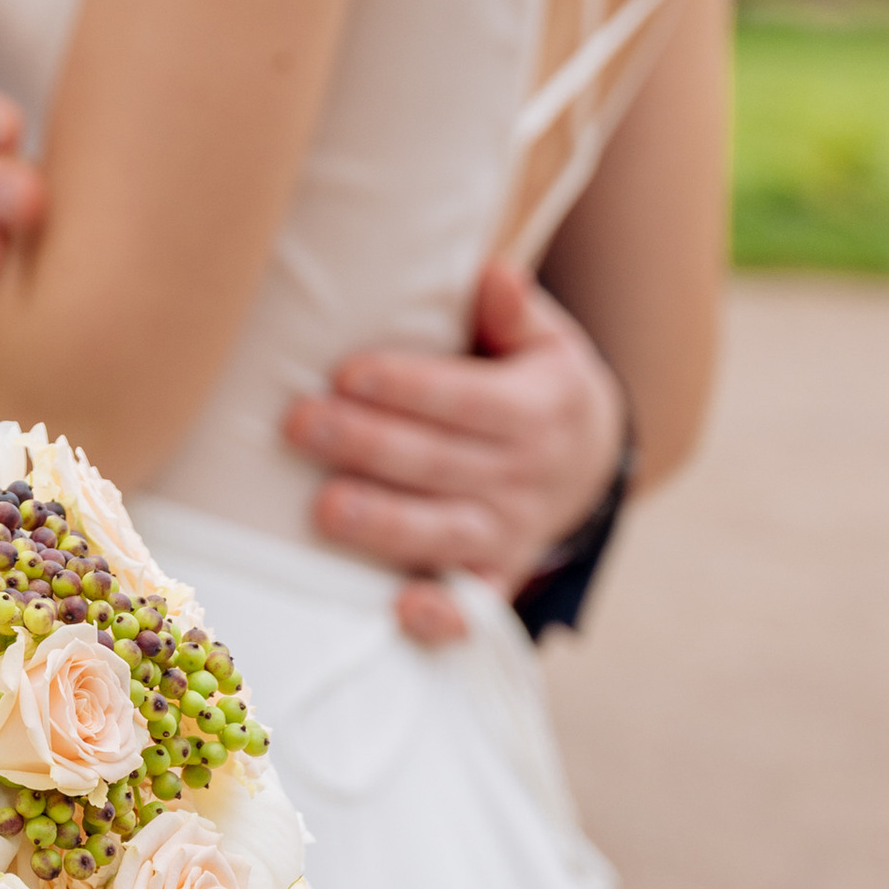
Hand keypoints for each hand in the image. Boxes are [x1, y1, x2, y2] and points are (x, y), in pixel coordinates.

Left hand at [282, 257, 627, 645]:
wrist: (589, 459)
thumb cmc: (537, 380)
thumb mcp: (544, 339)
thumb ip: (514, 310)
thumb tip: (494, 274)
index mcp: (538, 407)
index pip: (469, 399)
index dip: (410, 387)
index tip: (348, 372)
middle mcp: (527, 474)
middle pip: (442, 463)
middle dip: (368, 445)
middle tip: (299, 424)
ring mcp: (512, 531)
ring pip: (446, 532)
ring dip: (385, 524)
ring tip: (325, 509)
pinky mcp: (497, 574)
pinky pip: (474, 603)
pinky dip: (441, 614)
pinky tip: (398, 610)